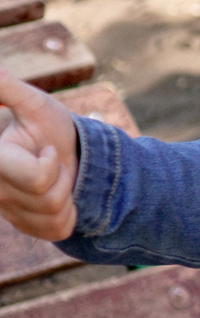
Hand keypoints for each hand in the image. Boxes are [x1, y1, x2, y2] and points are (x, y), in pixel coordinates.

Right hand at [0, 69, 81, 240]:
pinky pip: (60, 227)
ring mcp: (9, 214)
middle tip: (52, 160)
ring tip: (56, 176)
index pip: (32, 175)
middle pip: (46, 192)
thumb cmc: (50, 128)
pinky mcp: (29, 230)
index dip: (47, 165)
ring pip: (55, 210)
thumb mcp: (34, 103)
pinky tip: (61, 198)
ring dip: (67, 190)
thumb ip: (6, 88)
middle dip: (59, 173)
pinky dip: (70, 211)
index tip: (44, 153)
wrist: (74, 157)